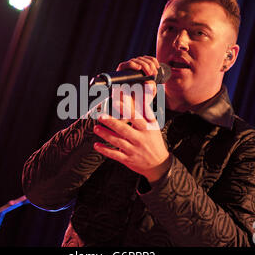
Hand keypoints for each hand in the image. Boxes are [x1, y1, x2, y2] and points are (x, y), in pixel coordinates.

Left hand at [93, 56, 169, 182]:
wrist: (158, 164)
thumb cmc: (153, 140)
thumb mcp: (153, 125)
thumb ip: (145, 110)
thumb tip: (144, 91)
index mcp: (146, 128)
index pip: (135, 116)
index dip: (125, 108)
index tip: (116, 99)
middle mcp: (140, 138)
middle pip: (124, 129)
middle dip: (112, 122)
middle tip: (100, 115)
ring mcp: (134, 150)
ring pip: (117, 141)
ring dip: (105, 135)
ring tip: (96, 128)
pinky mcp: (128, 160)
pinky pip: (115, 155)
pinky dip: (105, 150)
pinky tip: (96, 145)